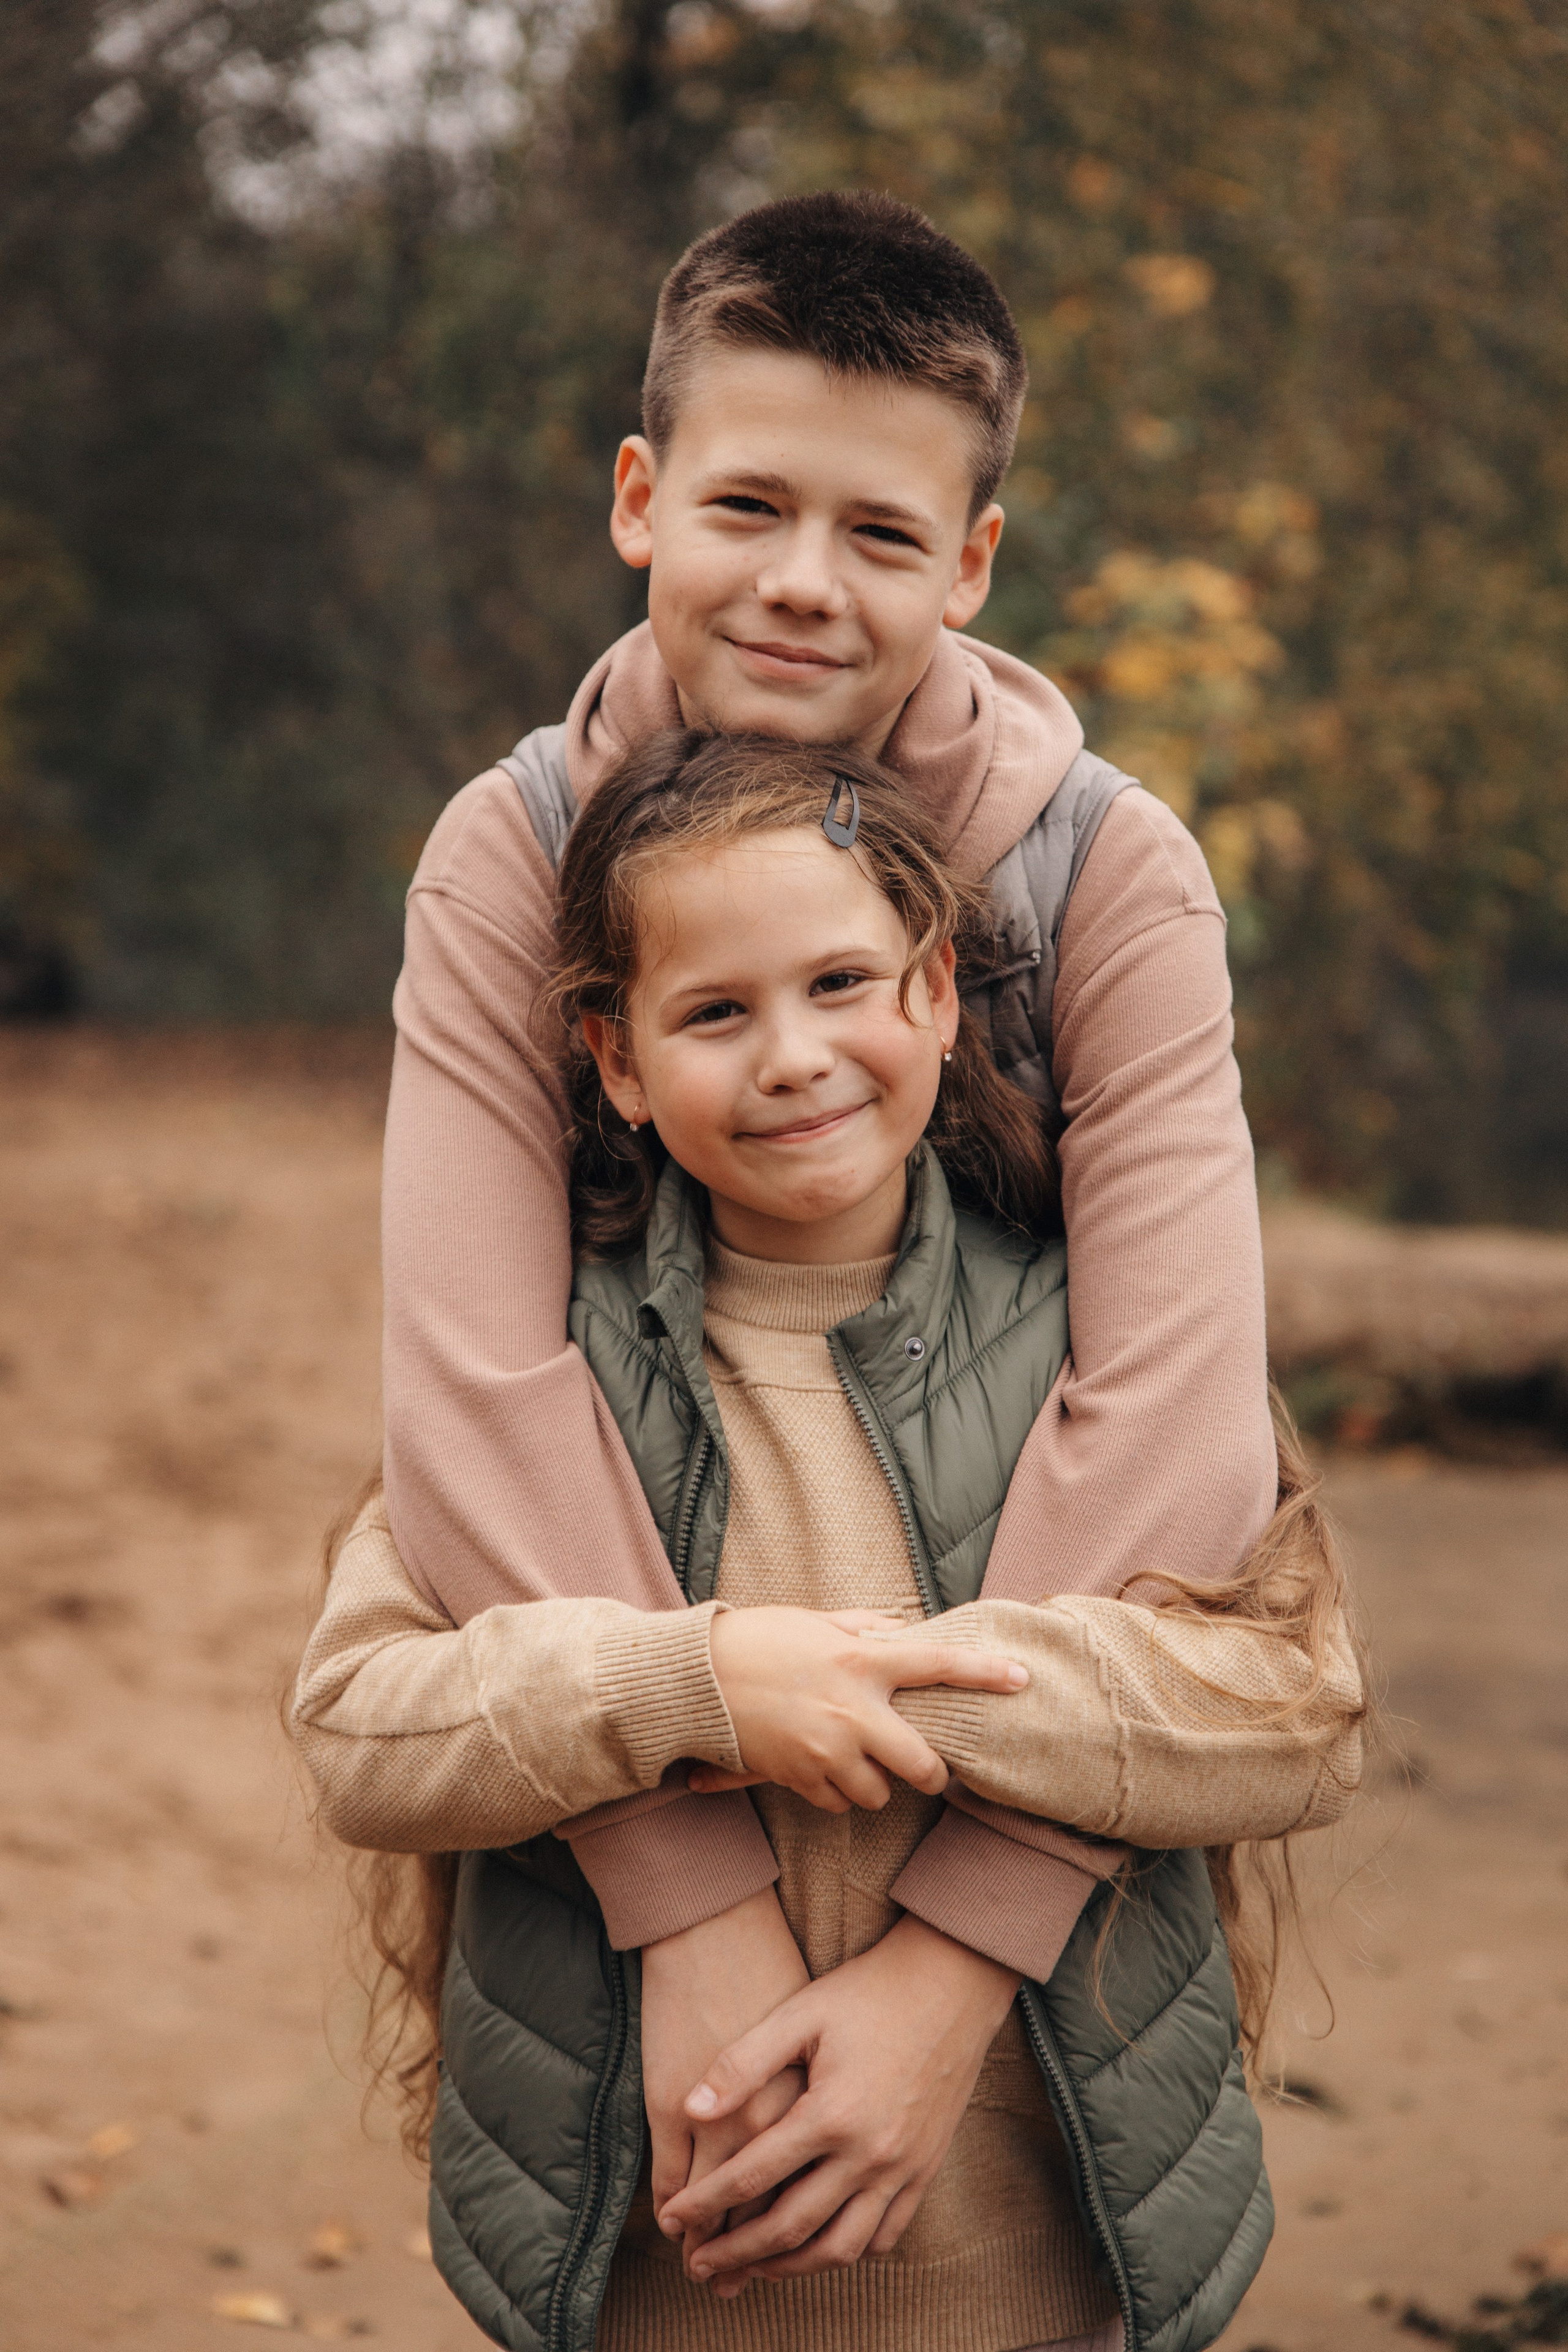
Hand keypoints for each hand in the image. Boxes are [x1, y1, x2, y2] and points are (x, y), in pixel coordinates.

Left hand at [655, 1915, 1020, 2282]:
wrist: (952, 1984)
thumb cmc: (869, 1992)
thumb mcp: (800, 2013)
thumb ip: (743, 2063)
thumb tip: (690, 2110)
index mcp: (831, 2114)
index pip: (752, 2176)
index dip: (705, 2201)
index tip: (671, 2218)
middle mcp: (869, 2153)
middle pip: (791, 2226)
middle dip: (737, 2253)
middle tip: (697, 2266)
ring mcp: (903, 2168)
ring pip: (841, 2247)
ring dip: (790, 2266)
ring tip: (752, 2268)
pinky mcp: (926, 2169)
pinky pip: (885, 2234)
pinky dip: (848, 2250)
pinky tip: (819, 2244)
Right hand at [698, 1607, 1027, 1812]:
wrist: (696, 1679)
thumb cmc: (757, 1640)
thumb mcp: (816, 1623)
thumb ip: (865, 1629)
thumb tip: (904, 1629)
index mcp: (860, 1661)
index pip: (938, 1664)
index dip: (985, 1673)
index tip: (1021, 1679)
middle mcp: (852, 1710)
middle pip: (921, 1764)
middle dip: (931, 1774)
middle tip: (928, 1770)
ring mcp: (826, 1750)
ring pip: (879, 1794)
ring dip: (874, 1784)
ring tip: (853, 1761)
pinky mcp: (799, 1778)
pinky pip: (839, 1804)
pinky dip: (837, 1794)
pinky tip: (820, 1769)